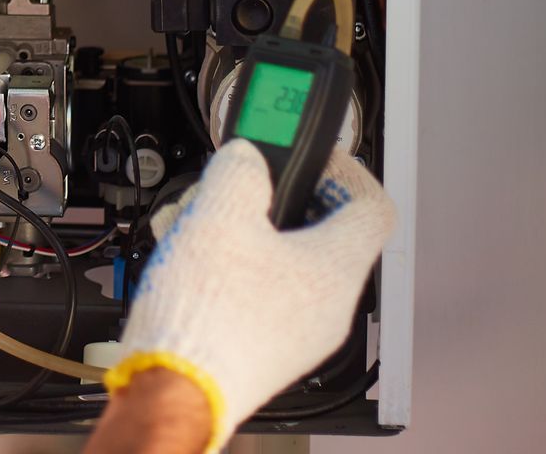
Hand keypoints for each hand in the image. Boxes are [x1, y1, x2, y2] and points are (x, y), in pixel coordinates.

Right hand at [107, 143, 395, 451]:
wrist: (174, 388)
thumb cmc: (207, 317)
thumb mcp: (219, 214)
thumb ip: (240, 170)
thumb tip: (246, 158)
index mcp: (335, 270)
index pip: (371, 206)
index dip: (342, 170)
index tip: (307, 157)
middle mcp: (327, 307)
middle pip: (315, 230)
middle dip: (266, 199)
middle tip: (236, 187)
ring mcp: (297, 332)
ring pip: (279, 260)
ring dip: (238, 231)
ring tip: (195, 226)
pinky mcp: (264, 347)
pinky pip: (258, 290)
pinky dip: (228, 266)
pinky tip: (190, 261)